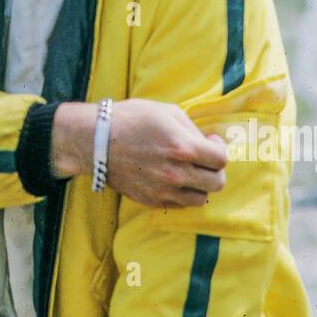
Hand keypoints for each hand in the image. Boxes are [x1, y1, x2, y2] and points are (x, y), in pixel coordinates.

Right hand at [51, 100, 227, 208]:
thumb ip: (191, 129)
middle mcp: (177, 173)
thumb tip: (206, 142)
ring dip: (200, 185)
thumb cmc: (130, 119)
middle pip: (217, 183)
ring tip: (189, 172)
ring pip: (201, 199)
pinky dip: (182, 194)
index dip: (220, 149)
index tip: (211, 142)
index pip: (221, 160)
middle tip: (205, 160)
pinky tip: (173, 179)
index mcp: (183, 147)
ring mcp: (164, 190)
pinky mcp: (152, 201)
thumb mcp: (166, 112)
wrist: (95, 141)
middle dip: (215, 170)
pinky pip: (179, 205)